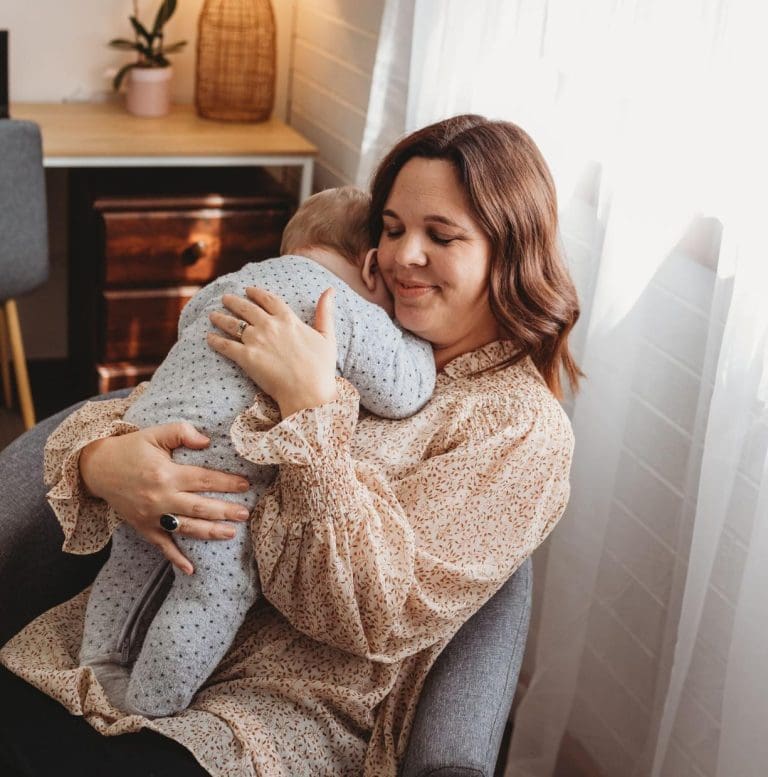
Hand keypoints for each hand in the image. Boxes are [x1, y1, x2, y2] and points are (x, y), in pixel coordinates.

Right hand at [79, 423, 250, 574]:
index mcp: (166, 474)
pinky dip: (176, 559)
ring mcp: (151, 516)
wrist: (97, 468)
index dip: (226, 483)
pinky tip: (191, 569)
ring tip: (231, 533)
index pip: (204, 479)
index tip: (245, 485)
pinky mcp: (143, 528)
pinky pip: (162, 546)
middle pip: (199, 507)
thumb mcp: (155, 433)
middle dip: (225, 511)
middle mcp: (160, 498)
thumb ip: (182, 433)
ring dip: (210, 532)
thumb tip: (207, 441)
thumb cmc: (130, 448)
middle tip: (245, 514)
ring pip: (186, 528)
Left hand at [207, 286, 338, 417]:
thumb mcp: (327, 336)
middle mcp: (270, 326)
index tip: (248, 290)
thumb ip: (325, 312)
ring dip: (221, 318)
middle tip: (226, 298)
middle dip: (234, 302)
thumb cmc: (321, 368)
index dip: (257, 293)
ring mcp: (256, 341)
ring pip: (233, 324)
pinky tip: (209, 338)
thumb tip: (330, 290)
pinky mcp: (246, 358)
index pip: (269, 300)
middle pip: (247, 308)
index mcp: (289, 320)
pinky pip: (226, 345)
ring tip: (213, 315)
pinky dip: (216, 341)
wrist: (308, 391)